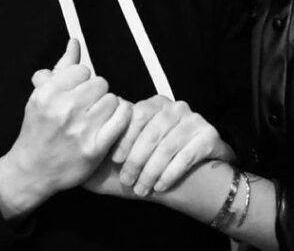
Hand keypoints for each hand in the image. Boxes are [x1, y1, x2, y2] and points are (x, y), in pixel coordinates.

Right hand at [0, 40, 131, 217]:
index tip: (77, 93)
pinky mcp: (95, 147)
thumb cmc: (38, 129)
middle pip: (100, 83)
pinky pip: (123, 117)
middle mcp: (62, 110)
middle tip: (88, 107)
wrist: (32, 170)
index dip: (82, 81)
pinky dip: (122, 117)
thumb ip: (62, 68)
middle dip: (96, 94)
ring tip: (96, 117)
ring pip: (112, 99)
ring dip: (108, 107)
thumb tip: (75, 42)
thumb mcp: (42, 96)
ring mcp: (80, 129)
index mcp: (47, 93)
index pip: (82, 70)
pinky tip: (112, 122)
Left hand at [112, 95, 234, 195]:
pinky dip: (170, 174)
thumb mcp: (136, 145)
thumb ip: (114, 143)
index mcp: (156, 104)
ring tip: (142, 189)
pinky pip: (186, 156)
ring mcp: (195, 120)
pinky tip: (160, 186)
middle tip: (127, 181)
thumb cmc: (159, 156)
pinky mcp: (209, 136)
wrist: (198, 168)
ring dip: (151, 171)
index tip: (115, 160)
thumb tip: (84, 150)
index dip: (125, 138)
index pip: (137, 115)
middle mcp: (176, 108)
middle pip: (152, 133)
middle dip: (136, 160)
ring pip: (167, 147)